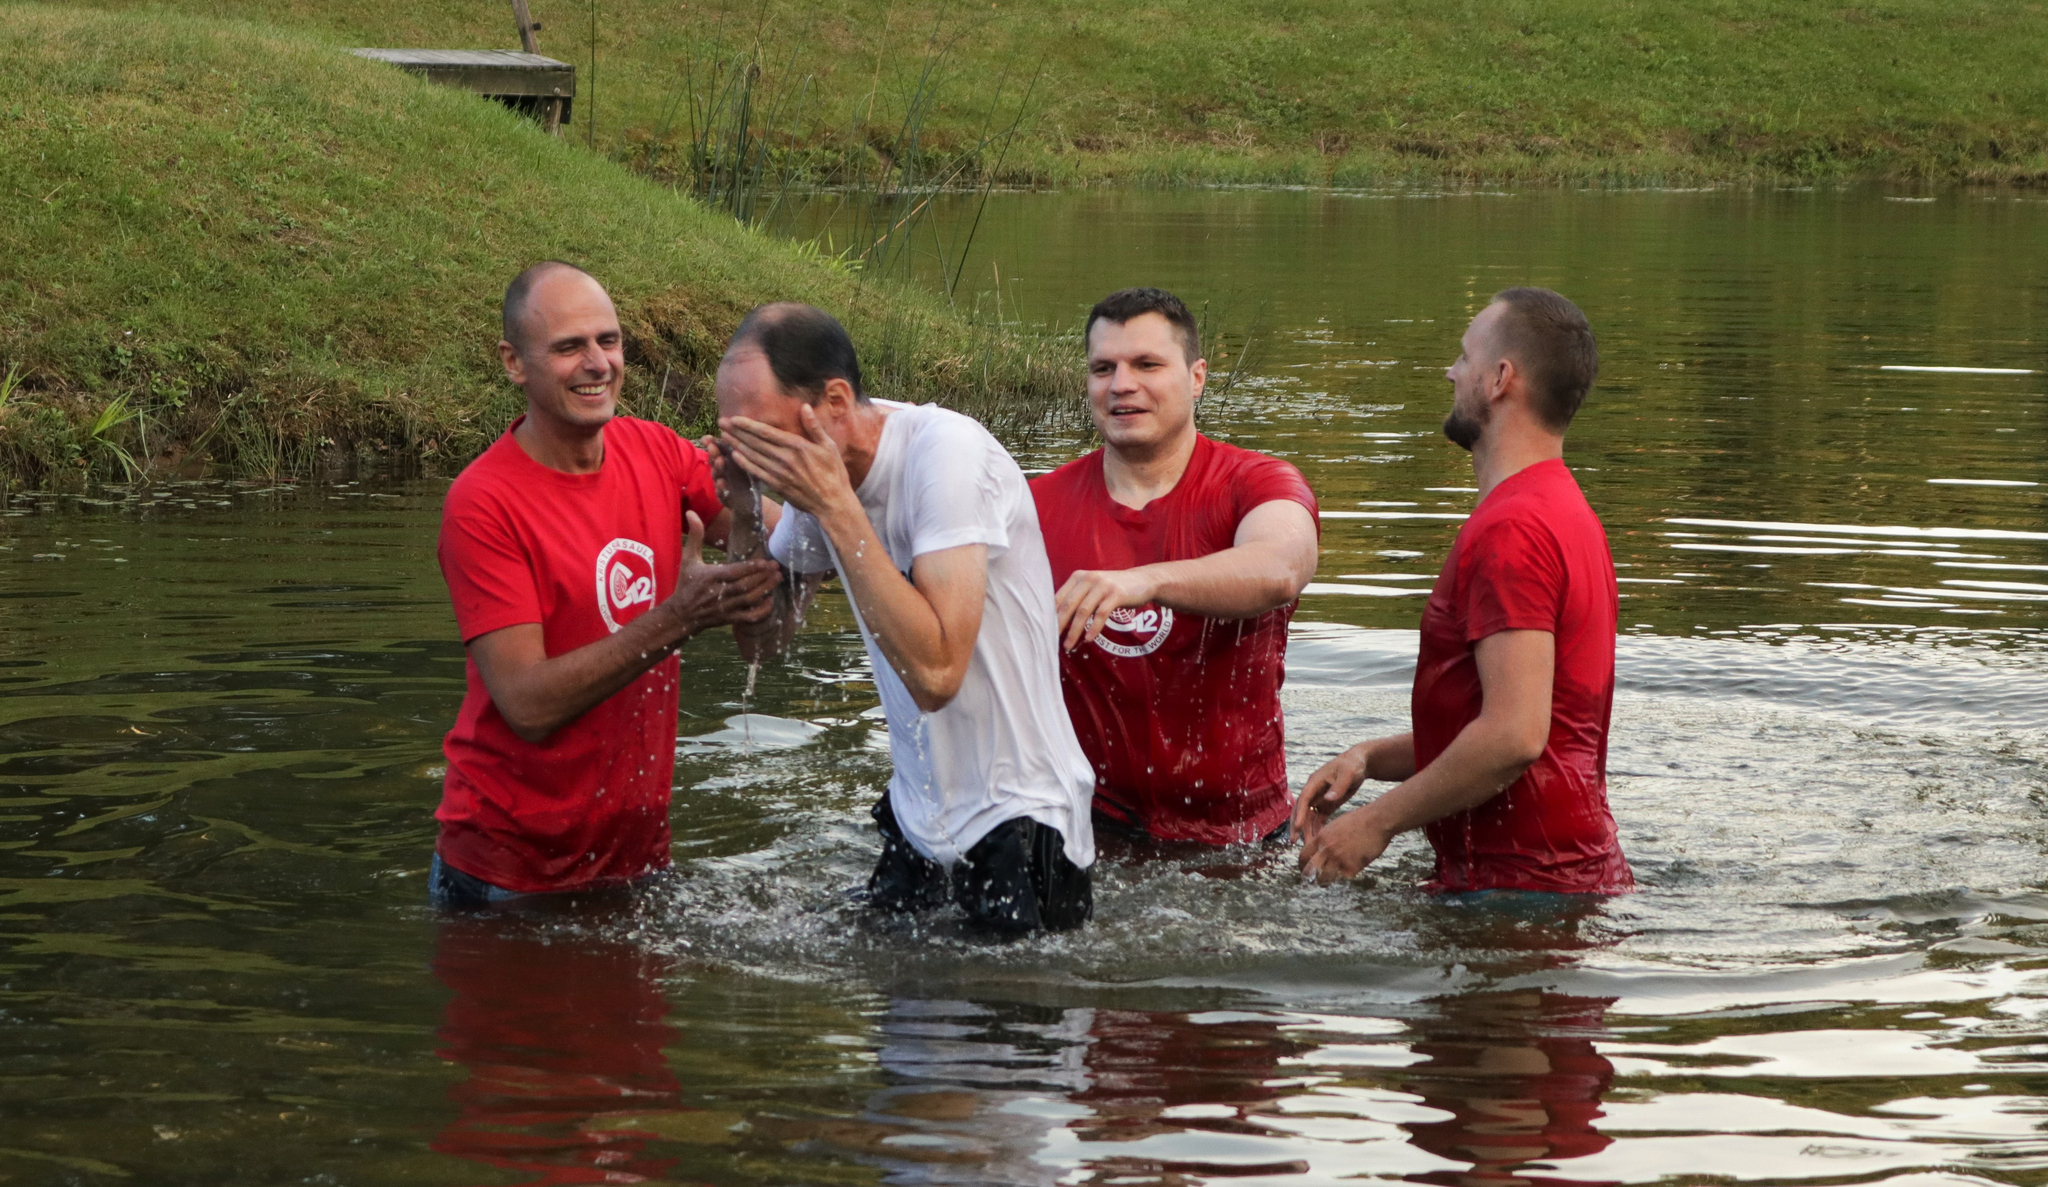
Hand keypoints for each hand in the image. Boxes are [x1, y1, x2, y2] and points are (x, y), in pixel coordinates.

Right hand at [665, 510, 780, 634]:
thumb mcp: (688, 559)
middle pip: (745, 586)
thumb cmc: (686, 584)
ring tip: (778, 578)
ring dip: (765, 590)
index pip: (734, 572)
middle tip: (777, 567)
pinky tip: (770, 601)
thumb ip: (695, 536)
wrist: (680, 615)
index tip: (765, 561)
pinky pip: (748, 617)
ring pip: (749, 600)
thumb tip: (691, 512)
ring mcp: (725, 608)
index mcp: (710, 577)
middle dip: (762, 577)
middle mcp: (719, 593)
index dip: (751, 568)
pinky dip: (761, 611)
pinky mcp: (729, 619)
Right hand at [701, 435, 759, 525]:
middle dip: (713, 454)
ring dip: (717, 468)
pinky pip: (721, 493)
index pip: (717, 451)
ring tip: (719, 461)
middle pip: (715, 462)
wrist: (749, 506)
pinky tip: (721, 482)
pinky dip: (720, 488)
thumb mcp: (746, 464)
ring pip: (717, 476)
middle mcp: (722, 473)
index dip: (711, 444)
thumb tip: (736, 433)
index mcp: (726, 463)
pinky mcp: (725, 498)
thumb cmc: (747, 481)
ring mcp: (723, 485)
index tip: (706, 438)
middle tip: (713, 447)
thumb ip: (738, 450)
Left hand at [719, 404, 853, 519]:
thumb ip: (814, 427)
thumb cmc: (834, 473)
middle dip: (736, 432)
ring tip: (724, 436)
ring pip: (753, 456)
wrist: (832, 502)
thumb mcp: (829, 446)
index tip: (734, 418)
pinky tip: (735, 456)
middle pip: (755, 442)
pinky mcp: (777, 485)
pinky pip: (757, 472)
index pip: (767, 432)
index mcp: (797, 446)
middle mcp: (785, 458)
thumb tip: (805, 407)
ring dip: (737, 445)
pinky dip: (745, 464)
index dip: (748, 425)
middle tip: (722, 423)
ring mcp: (780, 473)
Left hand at [1053, 567, 1159, 650]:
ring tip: (1069, 645)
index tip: (1045, 631)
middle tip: (1051, 641)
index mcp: (1078, 577)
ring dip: (1075, 631)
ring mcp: (1103, 585)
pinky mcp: (1116, 594)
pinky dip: (1094, 628)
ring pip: (1083, 611)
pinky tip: (1088, 639)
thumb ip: (1077, 599)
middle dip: (1059, 625)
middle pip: (1068, 604)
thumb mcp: (1092, 588)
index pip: (1059, 597)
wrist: (1142, 581)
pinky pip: (1101, 613)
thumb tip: (1057, 621)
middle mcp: (1088, 578)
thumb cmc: (1112, 589)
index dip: (1051, 615)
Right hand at [1289, 745, 1369, 844]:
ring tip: (1307, 845)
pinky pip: (1318, 818)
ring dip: (1306, 830)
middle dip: (1297, 825)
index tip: (1298, 827)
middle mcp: (1313, 791)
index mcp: (1315, 782)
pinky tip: (1318, 840)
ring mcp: (1319, 798)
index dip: (1300, 814)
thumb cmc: (1353, 765)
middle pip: (1301, 810)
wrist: (1360, 763)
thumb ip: (1339, 786)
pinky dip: (1317, 828)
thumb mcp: (1348, 774)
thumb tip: (1328, 799)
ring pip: (1309, 816)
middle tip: (1294, 841)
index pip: (1304, 799)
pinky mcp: (1326, 804)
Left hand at [1298, 807, 1391, 883]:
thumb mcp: (1335, 825)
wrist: (1377, 821)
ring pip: (1324, 878)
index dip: (1302, 865)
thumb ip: (1326, 839)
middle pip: (1309, 871)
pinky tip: (1348, 873)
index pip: (1303, 856)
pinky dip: (1344, 877)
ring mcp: (1339, 859)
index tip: (1304, 869)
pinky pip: (1343, 878)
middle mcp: (1327, 850)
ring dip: (1325, 881)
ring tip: (1327, 883)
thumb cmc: (1359, 821)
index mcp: (1321, 838)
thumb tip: (1319, 850)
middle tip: (1311, 882)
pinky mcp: (1352, 867)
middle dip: (1308, 878)